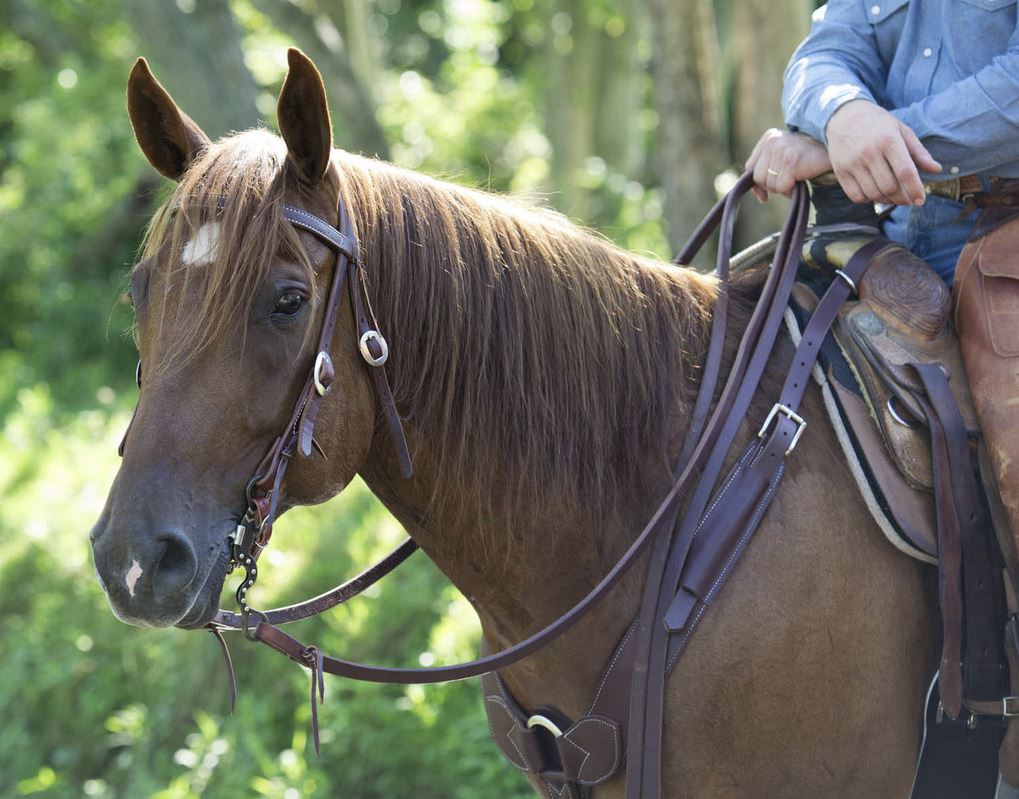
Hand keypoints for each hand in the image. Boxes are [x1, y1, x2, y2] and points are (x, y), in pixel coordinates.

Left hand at [745, 129, 832, 201]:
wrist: (837, 148)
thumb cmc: (811, 156)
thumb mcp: (786, 155)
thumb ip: (769, 168)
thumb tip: (760, 196)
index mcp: (769, 137)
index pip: (750, 167)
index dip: (757, 184)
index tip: (764, 196)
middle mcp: (773, 141)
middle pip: (758, 178)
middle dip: (772, 186)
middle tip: (788, 182)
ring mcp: (782, 150)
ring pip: (770, 184)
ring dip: (783, 188)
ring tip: (797, 178)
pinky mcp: (791, 162)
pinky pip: (782, 187)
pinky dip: (791, 191)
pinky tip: (801, 181)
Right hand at [825, 99, 941, 205]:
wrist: (844, 117)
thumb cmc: (878, 125)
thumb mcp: (901, 131)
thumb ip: (919, 151)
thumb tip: (936, 169)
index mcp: (888, 140)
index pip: (905, 172)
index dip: (915, 189)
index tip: (921, 200)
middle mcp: (869, 152)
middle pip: (889, 187)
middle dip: (902, 198)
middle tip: (908, 200)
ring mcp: (852, 163)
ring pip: (873, 194)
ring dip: (886, 200)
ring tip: (893, 196)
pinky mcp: (840, 171)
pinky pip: (856, 196)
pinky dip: (868, 199)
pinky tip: (874, 193)